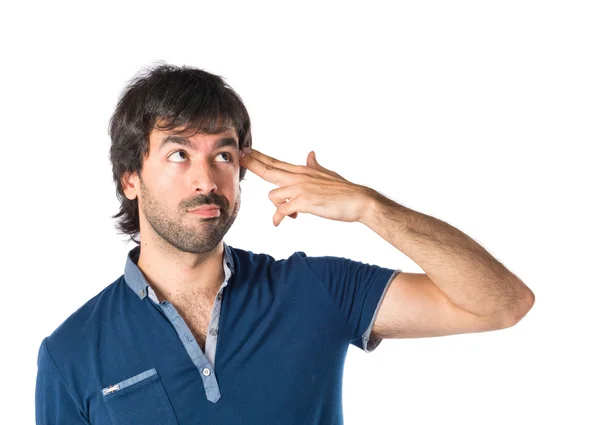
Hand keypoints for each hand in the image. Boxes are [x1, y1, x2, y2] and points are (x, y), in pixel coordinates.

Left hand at [239, 148, 373, 226]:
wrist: (358, 200)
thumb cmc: (344, 190)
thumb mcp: (326, 174)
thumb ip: (314, 166)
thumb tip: (310, 154)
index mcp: (302, 171)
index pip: (276, 162)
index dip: (259, 156)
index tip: (246, 149)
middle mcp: (299, 176)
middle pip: (269, 169)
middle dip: (252, 163)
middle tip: (238, 155)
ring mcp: (300, 188)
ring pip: (273, 195)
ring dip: (277, 207)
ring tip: (292, 213)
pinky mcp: (303, 202)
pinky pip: (282, 210)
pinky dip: (278, 218)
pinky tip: (278, 223)